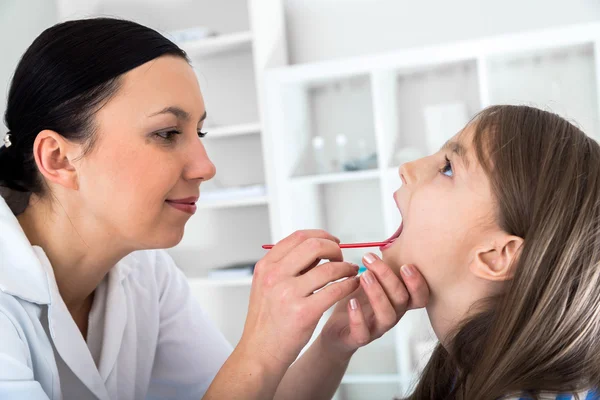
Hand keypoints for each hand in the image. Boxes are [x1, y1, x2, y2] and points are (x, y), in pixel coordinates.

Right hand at [237, 230, 360, 372]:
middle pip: (314, 246)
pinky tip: (352, 286)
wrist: (259, 353)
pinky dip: (348, 285)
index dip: (320, 235)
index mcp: (266, 266)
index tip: (332, 241)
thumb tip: (318, 249)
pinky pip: (335, 290)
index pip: (298, 237)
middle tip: (341, 257)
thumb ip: (287, 267)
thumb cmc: (266, 322)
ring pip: (329, 268)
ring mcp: (289, 294)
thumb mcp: (266, 286)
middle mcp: (275, 276)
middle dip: (334, 249)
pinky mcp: (304, 312)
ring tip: (351, 272)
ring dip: (346, 268)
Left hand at [319, 253, 428, 356]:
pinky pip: (363, 333)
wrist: (336, 329)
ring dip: (377, 293)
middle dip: (388, 277)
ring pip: (387, 315)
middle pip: (402, 299)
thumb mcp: (370, 281)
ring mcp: (377, 328)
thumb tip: (390, 241)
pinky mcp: (358, 338)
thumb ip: (381, 268)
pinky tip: (350, 301)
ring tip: (363, 276)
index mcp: (399, 301)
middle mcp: (392, 315)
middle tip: (370, 259)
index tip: (406, 265)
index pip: (420, 296)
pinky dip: (357, 317)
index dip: (417, 283)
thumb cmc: (356, 301)